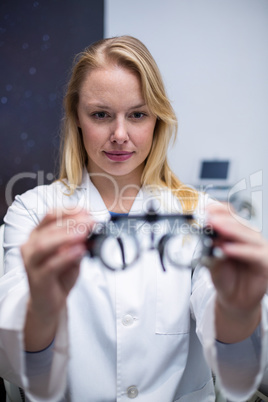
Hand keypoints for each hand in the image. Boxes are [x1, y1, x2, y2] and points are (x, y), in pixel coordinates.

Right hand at [21, 209, 93, 349]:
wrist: (50, 302)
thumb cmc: (59, 275)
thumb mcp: (72, 253)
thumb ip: (79, 240)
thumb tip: (91, 226)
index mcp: (38, 234)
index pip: (51, 215)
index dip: (69, 211)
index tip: (87, 211)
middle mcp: (31, 245)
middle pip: (49, 228)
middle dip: (72, 222)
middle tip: (90, 222)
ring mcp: (31, 262)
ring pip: (44, 244)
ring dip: (66, 237)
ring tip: (84, 234)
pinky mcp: (37, 278)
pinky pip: (50, 265)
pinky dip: (66, 256)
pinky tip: (80, 252)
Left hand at [206, 203, 267, 341]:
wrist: (233, 299)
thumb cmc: (224, 277)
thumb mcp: (211, 260)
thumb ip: (209, 249)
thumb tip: (204, 237)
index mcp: (235, 232)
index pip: (230, 214)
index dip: (219, 210)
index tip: (206, 209)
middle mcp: (248, 238)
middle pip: (240, 222)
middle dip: (224, 219)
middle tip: (210, 219)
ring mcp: (258, 249)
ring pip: (249, 235)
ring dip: (232, 230)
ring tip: (217, 228)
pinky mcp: (265, 263)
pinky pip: (255, 254)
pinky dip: (241, 250)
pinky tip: (227, 249)